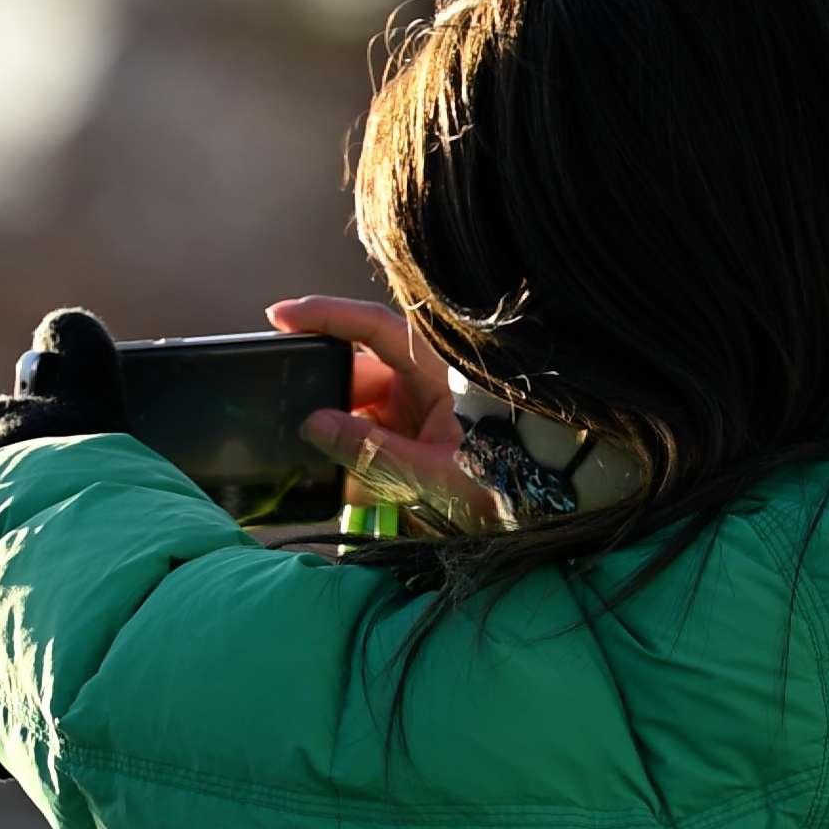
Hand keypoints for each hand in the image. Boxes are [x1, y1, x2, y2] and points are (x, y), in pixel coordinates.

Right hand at [268, 295, 498, 527]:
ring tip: (315, 457)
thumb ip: (372, 453)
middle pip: (360, 370)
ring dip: (339, 431)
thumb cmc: (506, 484)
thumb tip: (314, 425)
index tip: (278, 316)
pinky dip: (357, 453)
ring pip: (364, 405)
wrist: (550, 513)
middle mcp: (430, 380)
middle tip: (289, 415)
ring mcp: (425, 407)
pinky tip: (339, 477)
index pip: (373, 327)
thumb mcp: (434, 473)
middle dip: (324, 393)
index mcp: (439, 370)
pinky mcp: (421, 434)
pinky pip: (377, 433)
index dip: (325, 316)